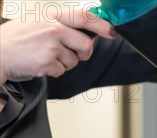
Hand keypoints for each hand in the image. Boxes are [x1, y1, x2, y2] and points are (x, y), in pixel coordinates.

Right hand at [0, 7, 115, 84]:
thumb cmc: (15, 39)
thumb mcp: (37, 22)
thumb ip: (60, 25)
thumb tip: (86, 34)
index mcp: (51, 16)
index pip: (83, 17)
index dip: (101, 25)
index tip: (111, 31)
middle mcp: (52, 29)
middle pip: (86, 45)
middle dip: (83, 53)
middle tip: (73, 53)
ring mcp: (50, 45)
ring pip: (74, 61)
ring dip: (64, 63)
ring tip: (45, 56)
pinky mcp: (47, 62)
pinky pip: (62, 70)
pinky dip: (53, 71)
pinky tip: (40, 63)